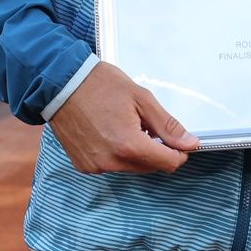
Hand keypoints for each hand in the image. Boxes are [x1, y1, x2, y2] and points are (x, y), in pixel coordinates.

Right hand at [48, 62, 199, 173]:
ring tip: (125, 124)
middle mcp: (111, 162)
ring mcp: (95, 166)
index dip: (178, 152)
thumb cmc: (100, 85)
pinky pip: (111, 165)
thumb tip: (190, 143)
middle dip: (155, 149)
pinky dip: (116, 153)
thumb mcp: (141, 98)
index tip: (177, 139)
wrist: (60, 84)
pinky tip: (109, 131)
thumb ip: (167, 125)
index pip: (167, 164)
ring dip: (135, 151)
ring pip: (130, 167)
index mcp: (129, 146)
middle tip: (146, 123)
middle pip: (149, 166)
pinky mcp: (84, 166)